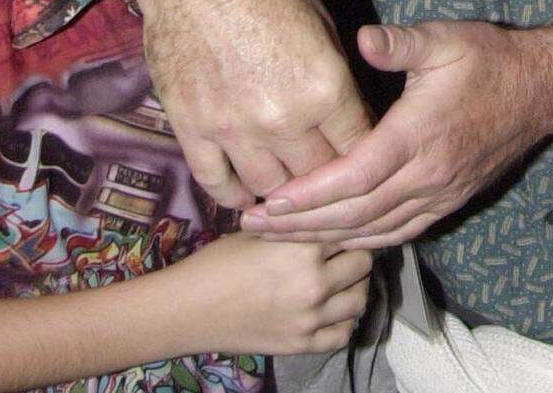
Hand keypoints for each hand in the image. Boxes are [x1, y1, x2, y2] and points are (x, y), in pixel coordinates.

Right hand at [142, 0, 371, 208]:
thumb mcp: (320, 22)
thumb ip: (333, 75)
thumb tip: (344, 109)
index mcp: (325, 87)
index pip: (358, 145)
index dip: (363, 152)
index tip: (360, 154)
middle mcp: (284, 119)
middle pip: (317, 174)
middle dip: (327, 176)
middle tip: (327, 175)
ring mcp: (234, 130)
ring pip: (270, 189)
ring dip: (283, 191)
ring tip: (289, 188)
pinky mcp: (193, 131)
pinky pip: (217, 184)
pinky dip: (234, 197)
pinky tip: (245, 196)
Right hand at [176, 232, 372, 356]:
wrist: (189, 309)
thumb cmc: (219, 261)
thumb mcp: (259, 229)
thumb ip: (296, 224)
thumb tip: (327, 209)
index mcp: (303, 246)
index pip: (350, 229)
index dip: (348, 224)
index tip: (345, 223)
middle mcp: (314, 282)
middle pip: (363, 263)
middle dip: (356, 253)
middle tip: (344, 251)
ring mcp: (310, 318)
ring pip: (360, 299)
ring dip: (354, 287)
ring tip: (341, 279)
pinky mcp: (302, 345)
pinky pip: (344, 333)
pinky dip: (344, 321)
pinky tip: (333, 309)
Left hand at [243, 19, 550, 245]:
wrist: (539, 91)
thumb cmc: (488, 59)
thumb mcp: (444, 38)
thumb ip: (400, 43)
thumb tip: (362, 38)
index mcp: (419, 136)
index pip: (355, 176)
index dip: (310, 194)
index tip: (270, 200)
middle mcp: (427, 176)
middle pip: (355, 214)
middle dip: (301, 226)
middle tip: (253, 226)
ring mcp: (439, 195)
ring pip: (374, 231)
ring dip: (325, 239)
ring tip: (280, 239)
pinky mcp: (447, 202)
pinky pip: (397, 233)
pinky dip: (361, 240)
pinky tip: (335, 238)